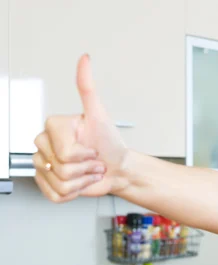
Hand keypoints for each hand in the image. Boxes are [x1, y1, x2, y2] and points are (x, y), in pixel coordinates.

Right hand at [33, 54, 128, 201]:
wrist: (118, 168)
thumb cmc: (111, 143)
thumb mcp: (101, 115)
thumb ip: (88, 88)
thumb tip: (84, 59)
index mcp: (53, 127)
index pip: (64, 152)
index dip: (84, 155)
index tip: (92, 146)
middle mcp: (44, 144)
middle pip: (60, 169)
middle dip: (85, 169)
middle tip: (92, 160)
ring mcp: (43, 165)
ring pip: (59, 184)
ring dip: (82, 182)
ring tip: (89, 170)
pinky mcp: (47, 184)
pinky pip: (55, 196)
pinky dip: (74, 194)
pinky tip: (81, 182)